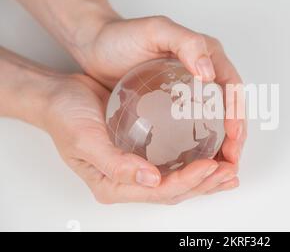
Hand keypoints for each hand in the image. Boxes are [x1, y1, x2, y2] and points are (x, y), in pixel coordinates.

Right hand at [44, 73, 238, 203]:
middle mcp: (129, 181)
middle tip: (231, 172)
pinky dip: (196, 160)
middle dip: (206, 183)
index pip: (161, 191)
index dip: (189, 181)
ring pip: (179, 179)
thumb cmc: (66, 118)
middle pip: (175, 190)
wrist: (58, 97)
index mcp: (114, 186)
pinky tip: (213, 153)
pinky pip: (175, 162)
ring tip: (230, 168)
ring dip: (206, 176)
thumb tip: (150, 180)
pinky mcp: (144, 152)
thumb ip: (116, 165)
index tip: (210, 165)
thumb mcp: (85, 140)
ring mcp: (138, 168)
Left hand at [73, 16, 246, 189]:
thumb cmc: (122, 36)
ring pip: (217, 120)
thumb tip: (210, 74)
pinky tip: (199, 160)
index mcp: (208, 55)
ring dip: (224, 144)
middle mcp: (204, 73)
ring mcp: (190, 90)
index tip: (234, 135)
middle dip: (236, 135)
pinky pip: (196, 125)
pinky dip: (203, 143)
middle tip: (232, 160)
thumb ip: (187, 44)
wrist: (96, 47)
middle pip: (230, 107)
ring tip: (221, 167)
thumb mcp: (157, 31)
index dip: (237, 112)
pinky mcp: (175, 103)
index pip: (232, 87)